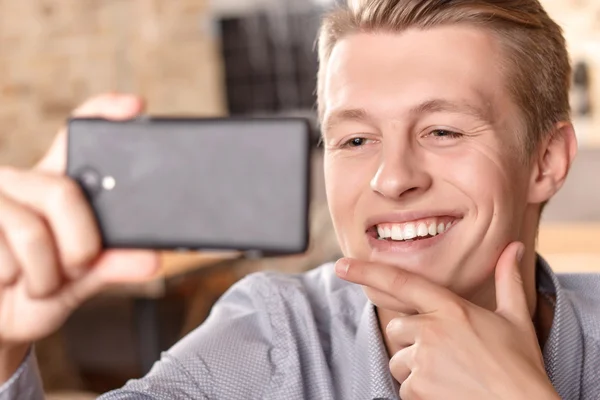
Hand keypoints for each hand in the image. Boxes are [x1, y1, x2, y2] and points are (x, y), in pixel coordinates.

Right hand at [0, 94, 159, 351]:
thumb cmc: (33, 294)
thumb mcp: (79, 282)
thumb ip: (111, 265)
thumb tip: (152, 259)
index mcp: (58, 185)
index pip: (78, 136)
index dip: (103, 113)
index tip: (134, 106)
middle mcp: (23, 181)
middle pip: (64, 192)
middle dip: (80, 244)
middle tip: (75, 268)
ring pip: (31, 231)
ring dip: (45, 275)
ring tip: (37, 283)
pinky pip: (4, 255)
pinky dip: (17, 283)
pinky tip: (8, 283)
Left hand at [335, 243, 559, 399]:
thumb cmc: (520, 365)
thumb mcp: (516, 319)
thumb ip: (507, 280)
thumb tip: (513, 246)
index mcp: (451, 307)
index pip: (400, 282)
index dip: (366, 271)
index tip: (341, 265)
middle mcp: (431, 329)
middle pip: (396, 329)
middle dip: (412, 342)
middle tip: (444, 354)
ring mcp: (423, 359)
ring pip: (398, 361)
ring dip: (415, 369)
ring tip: (449, 376)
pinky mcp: (418, 387)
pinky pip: (404, 387)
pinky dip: (421, 393)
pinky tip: (447, 392)